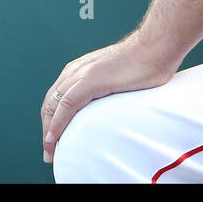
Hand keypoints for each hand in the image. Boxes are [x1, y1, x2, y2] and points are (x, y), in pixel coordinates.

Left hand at [41, 31, 177, 164]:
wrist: (155, 48)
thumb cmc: (143, 64)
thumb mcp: (116, 78)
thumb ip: (105, 89)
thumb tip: (106, 107)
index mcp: (79, 69)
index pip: (56, 99)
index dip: (51, 121)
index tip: (53, 142)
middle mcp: (75, 70)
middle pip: (50, 104)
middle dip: (46, 129)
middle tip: (49, 153)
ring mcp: (81, 74)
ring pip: (53, 105)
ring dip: (49, 131)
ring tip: (50, 152)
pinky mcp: (90, 80)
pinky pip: (66, 105)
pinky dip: (57, 123)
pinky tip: (54, 138)